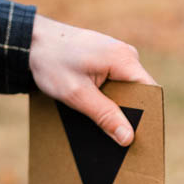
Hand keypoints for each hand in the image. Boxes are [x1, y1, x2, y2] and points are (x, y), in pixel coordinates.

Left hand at [29, 14, 156, 146]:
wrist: (33, 42)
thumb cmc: (52, 62)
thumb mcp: (77, 94)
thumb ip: (104, 116)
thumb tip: (128, 138)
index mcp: (124, 59)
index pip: (150, 93)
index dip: (148, 117)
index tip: (140, 140)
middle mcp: (126, 55)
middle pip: (139, 94)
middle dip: (129, 117)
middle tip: (118, 142)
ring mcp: (118, 58)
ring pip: (126, 92)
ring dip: (116, 110)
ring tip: (105, 130)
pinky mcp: (108, 62)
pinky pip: (116, 86)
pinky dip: (108, 101)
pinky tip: (96, 113)